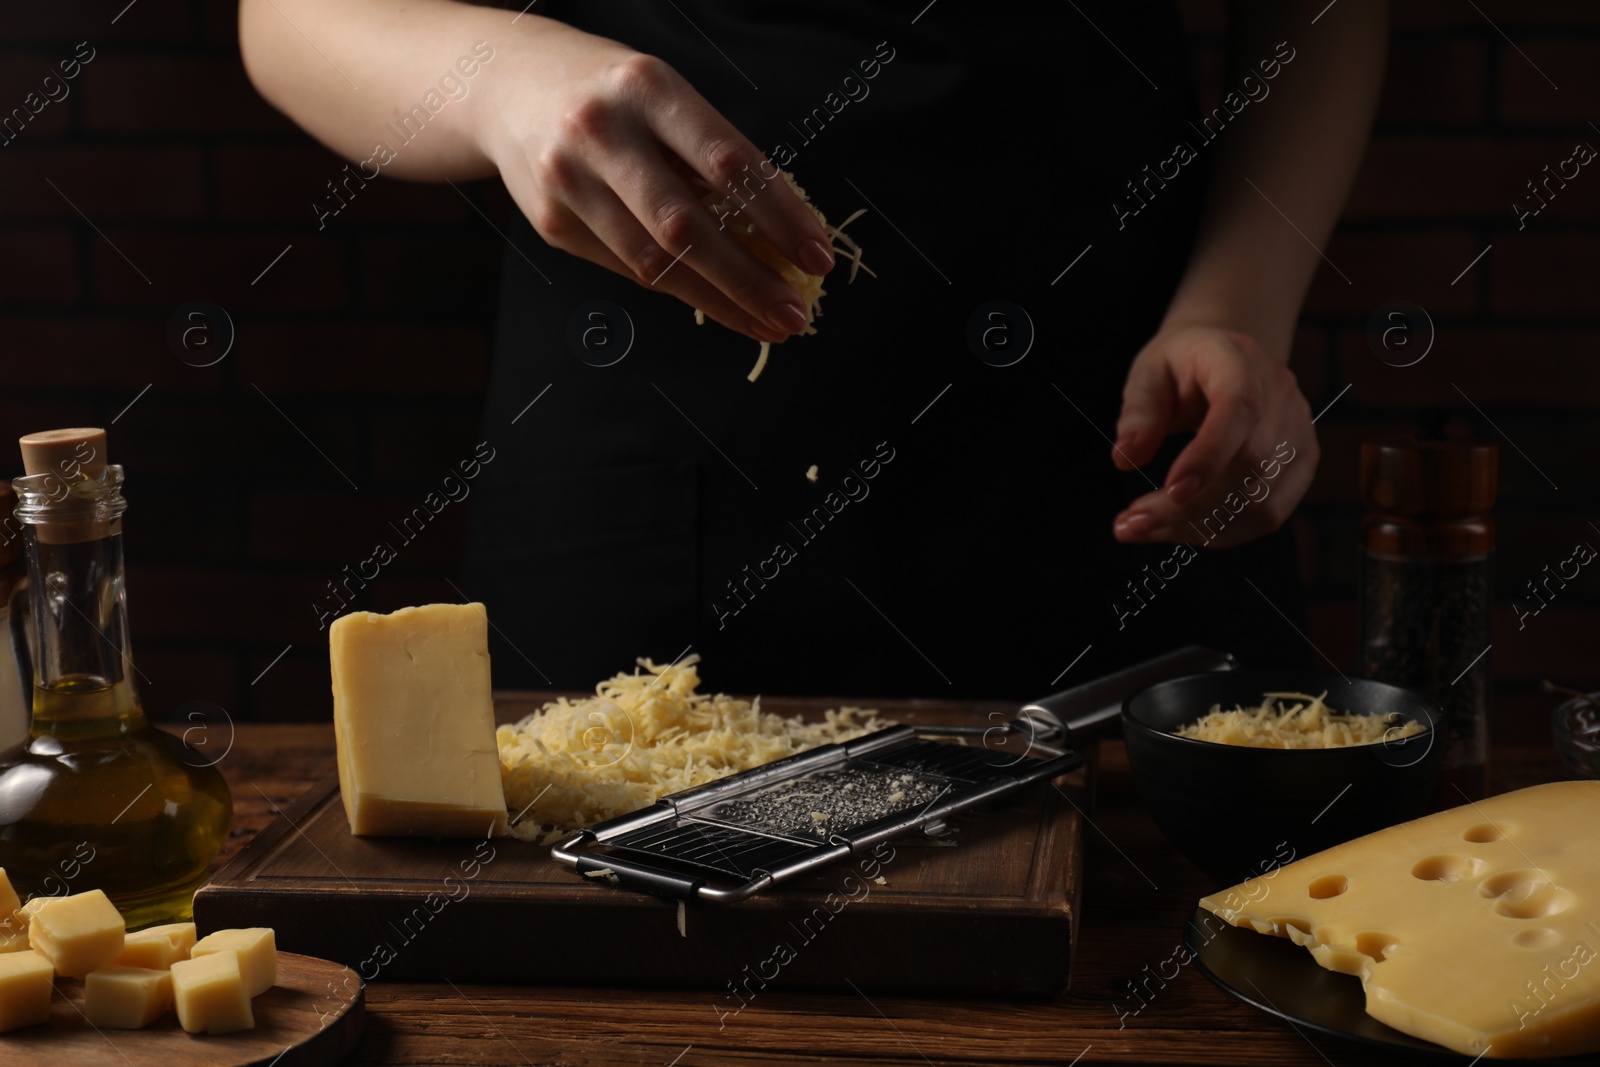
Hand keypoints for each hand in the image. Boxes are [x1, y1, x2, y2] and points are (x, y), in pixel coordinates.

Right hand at [476, 26, 834, 343]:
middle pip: (688, 225)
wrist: (506, 86)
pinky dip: (680, 290)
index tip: (818, 256)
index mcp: (647, 89)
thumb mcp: (664, 96)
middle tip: (795, 314)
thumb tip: (780, 235)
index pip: (729, 161)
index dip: (780, 216)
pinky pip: (628, 268)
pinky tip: (718, 303)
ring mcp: (569, 181)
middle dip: (749, 279)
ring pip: (655, 262)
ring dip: (720, 301)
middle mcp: (602, 132)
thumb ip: (712, 155)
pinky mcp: (553, 223)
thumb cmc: (613, 95)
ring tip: (767, 322)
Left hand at [1109, 326, 1318, 549]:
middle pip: (1250, 465)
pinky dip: (1220, 532)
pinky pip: (1268, 515)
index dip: (1209, 455)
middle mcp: (1282, 397)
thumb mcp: (1149, 373)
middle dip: (1187, 507)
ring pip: (1260, 501)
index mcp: (1242, 361)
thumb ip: (1139, 412)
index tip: (1170, 490)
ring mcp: (1299, 433)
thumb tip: (1125, 457)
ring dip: (1198, 527)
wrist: (1228, 358)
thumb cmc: (1182, 365)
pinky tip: (1178, 530)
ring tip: (1143, 529)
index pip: (1239, 409)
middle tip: (1129, 524)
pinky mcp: (1300, 466)